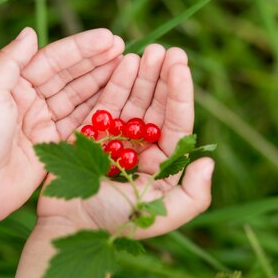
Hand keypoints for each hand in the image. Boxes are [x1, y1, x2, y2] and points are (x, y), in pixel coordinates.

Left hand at [0, 28, 124, 230]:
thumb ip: (10, 62)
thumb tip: (30, 32)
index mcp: (14, 83)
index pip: (53, 60)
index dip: (81, 49)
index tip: (108, 38)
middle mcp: (31, 101)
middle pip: (70, 78)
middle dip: (97, 63)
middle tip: (125, 50)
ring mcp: (43, 125)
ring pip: (79, 100)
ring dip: (102, 84)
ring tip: (129, 69)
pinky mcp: (54, 148)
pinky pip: (81, 126)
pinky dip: (99, 113)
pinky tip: (119, 101)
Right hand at [36, 44, 213, 238]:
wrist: (69, 226)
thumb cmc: (114, 223)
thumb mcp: (161, 215)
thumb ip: (193, 195)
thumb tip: (208, 161)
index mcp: (162, 166)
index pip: (176, 123)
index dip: (180, 93)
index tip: (180, 66)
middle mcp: (142, 149)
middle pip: (157, 107)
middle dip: (163, 78)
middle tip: (168, 51)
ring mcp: (116, 139)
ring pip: (133, 100)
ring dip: (143, 75)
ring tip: (149, 51)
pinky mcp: (90, 132)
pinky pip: (106, 103)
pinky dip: (116, 83)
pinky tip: (126, 62)